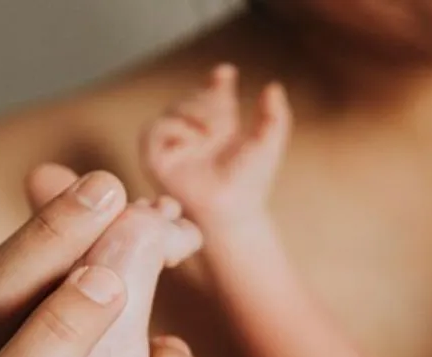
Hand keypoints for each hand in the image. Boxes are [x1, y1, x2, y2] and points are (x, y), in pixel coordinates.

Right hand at [142, 63, 290, 219]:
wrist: (232, 208)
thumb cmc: (250, 183)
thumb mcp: (268, 144)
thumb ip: (275, 115)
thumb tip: (273, 86)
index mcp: (220, 130)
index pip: (214, 95)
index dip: (219, 82)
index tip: (226, 73)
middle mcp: (195, 136)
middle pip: (194, 98)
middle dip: (208, 99)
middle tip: (223, 118)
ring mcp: (175, 146)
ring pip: (175, 109)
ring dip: (194, 112)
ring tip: (211, 132)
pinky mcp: (155, 158)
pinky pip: (156, 128)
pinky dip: (174, 129)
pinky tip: (193, 141)